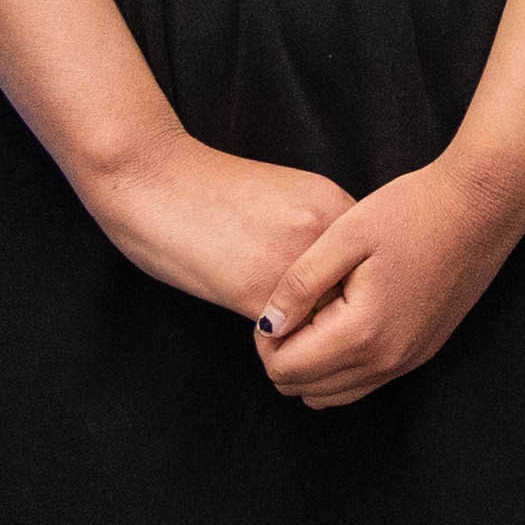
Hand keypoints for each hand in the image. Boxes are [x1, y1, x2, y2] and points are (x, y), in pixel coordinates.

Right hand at [74, 126, 359, 327]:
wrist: (153, 181)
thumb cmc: (211, 190)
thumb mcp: (284, 194)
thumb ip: (318, 228)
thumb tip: (342, 270)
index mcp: (329, 202)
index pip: (371, 261)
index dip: (363, 287)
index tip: (354, 303)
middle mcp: (321, 232)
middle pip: (359, 292)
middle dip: (349, 314)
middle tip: (336, 330)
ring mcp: (293, 264)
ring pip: (330, 320)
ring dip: (320, 334)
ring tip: (306, 338)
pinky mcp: (258, 295)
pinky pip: (291, 337)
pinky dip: (286, 343)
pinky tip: (272, 339)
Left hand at [254, 147, 524, 409]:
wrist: (481, 207)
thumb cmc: (412, 210)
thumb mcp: (345, 235)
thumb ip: (299, 284)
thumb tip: (267, 326)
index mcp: (363, 332)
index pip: (286, 369)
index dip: (263, 341)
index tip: (271, 304)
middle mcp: (387, 360)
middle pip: (306, 390)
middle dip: (283, 357)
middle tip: (289, 309)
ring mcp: (409, 361)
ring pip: (335, 395)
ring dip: (311, 366)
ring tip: (314, 314)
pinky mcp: (422, 353)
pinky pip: (365, 382)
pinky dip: (341, 364)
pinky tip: (342, 319)